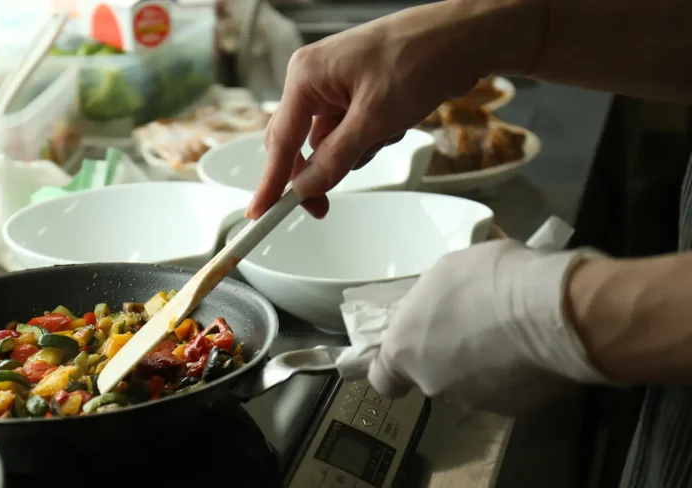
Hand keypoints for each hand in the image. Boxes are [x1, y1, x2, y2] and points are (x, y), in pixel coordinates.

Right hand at [246, 1, 513, 218]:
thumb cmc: (420, 58)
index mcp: (306, 76)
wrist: (465, 36)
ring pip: (329, 143)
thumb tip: (304, 188)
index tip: (260, 213)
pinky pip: (350, 133)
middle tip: (324, 208)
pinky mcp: (356, 94)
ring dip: (357, 150)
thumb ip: (335, 158)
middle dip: (322, 169)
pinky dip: (371, 138)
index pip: (280, 141)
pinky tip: (396, 121)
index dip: (270, 182)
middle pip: (298, 145)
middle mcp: (313, 80)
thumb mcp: (376, 118)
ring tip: (390, 127)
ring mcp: (335, 87)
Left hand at [367, 240, 606, 414]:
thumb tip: (440, 308)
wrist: (553, 312)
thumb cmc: (489, 279)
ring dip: (486, 365)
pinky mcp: (516, 409)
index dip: (396, 369)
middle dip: (451, 356)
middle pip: (434, 375)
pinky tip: (536, 350)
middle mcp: (433, 385)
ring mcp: (475, 402)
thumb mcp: (446, 272)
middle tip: (478, 325)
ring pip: (473, 385)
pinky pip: (510, 389)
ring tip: (514, 335)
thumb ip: (432, 301)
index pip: (383, 379)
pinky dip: (518, 375)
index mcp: (405, 351)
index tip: (410, 355)